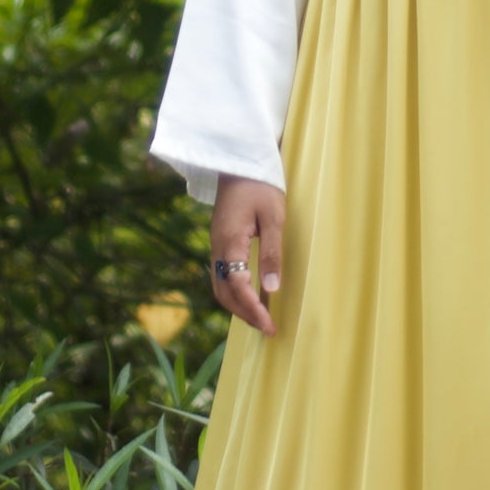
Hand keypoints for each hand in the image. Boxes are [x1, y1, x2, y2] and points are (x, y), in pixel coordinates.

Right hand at [209, 175, 284, 334]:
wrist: (238, 161)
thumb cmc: (260, 186)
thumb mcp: (273, 217)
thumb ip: (272, 252)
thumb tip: (272, 289)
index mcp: (230, 242)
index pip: (238, 287)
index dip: (253, 310)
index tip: (270, 326)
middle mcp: (218, 248)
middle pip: (224, 293)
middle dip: (244, 314)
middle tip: (266, 328)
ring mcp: (216, 245)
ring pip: (220, 287)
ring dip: (238, 306)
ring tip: (260, 318)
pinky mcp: (220, 242)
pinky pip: (222, 276)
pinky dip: (234, 292)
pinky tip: (250, 295)